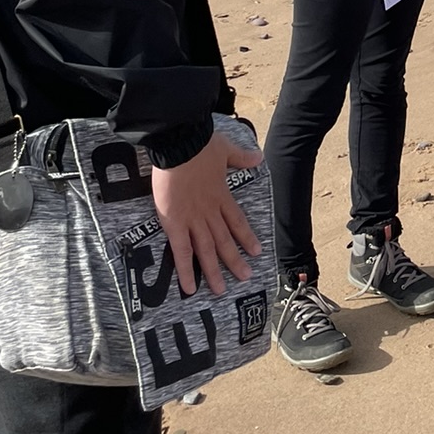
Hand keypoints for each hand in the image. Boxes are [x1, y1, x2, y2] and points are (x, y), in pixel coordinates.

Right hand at [152, 129, 262, 297]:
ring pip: (206, 250)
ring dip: (214, 271)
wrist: (180, 144)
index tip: (256, 251)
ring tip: (221, 289)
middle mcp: (209, 211)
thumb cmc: (200, 144)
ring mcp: (193, 219)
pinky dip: (186, 270)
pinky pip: (181, 252)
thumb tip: (258, 157)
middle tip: (245, 277)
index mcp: (221, 195)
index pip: (237, 221)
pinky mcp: (175, 223)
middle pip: (224, 240)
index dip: (246, 237)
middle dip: (234, 260)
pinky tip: (190, 287)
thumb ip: (242, 158)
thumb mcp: (226, 150)